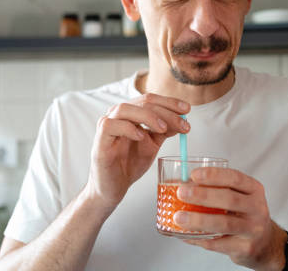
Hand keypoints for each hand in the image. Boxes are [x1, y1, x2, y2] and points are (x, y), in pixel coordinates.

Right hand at [86, 93, 189, 210]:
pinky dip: (128, 128)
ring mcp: (107, 126)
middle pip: (142, 102)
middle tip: (182, 123)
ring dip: (148, 116)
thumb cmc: (130, 164)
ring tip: (163, 128)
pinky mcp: (99, 140)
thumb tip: (183, 120)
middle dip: (166, 111)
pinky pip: (110, 125)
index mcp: (130, 113)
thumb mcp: (152, 145)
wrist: (113, 188)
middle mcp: (117, 115)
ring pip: (125, 108)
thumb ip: (164, 131)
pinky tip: (141, 136)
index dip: (170, 102)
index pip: (150, 99)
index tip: (187, 110)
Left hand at [174, 168, 286, 270]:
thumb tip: (180, 185)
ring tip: (179, 217)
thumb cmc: (245, 215)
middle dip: (203, 195)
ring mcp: (253, 229)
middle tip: (181, 193)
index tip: (193, 174)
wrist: (264, 243)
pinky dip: (199, 239)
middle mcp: (257, 208)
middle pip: (229, 199)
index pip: (235, 178)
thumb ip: (217, 190)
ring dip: (198, 220)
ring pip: (224, 223)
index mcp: (254, 190)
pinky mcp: (246, 248)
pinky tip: (185, 235)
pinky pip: (219, 244)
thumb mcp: (240, 197)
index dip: (214, 175)